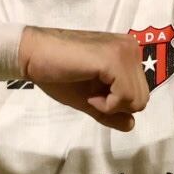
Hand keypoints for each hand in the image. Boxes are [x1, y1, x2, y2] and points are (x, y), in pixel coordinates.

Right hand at [18, 27, 149, 130]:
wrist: (32, 54)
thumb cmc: (57, 72)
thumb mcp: (89, 98)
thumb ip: (111, 111)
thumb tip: (131, 124)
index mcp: (127, 53)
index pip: (140, 93)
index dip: (116, 103)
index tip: (92, 93)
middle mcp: (131, 48)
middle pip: (142, 98)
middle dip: (115, 106)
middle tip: (90, 94)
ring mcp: (124, 52)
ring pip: (137, 100)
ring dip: (110, 105)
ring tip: (88, 92)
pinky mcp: (113, 60)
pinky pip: (124, 97)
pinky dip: (106, 105)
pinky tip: (88, 95)